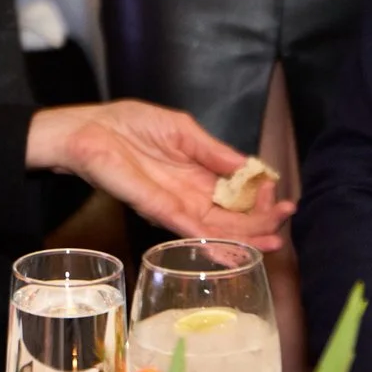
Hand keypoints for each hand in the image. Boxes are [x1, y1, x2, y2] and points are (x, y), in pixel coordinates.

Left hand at [26, 102, 295, 249]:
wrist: (86, 131)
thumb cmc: (128, 125)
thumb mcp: (182, 129)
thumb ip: (213, 150)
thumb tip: (249, 166)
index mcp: (196, 173)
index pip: (235, 193)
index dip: (259, 197)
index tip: (280, 196)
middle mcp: (187, 195)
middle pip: (229, 217)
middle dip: (259, 223)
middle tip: (285, 224)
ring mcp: (172, 204)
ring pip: (214, 228)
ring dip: (244, 236)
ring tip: (273, 241)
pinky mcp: (155, 208)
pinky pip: (188, 227)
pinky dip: (213, 238)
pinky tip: (236, 245)